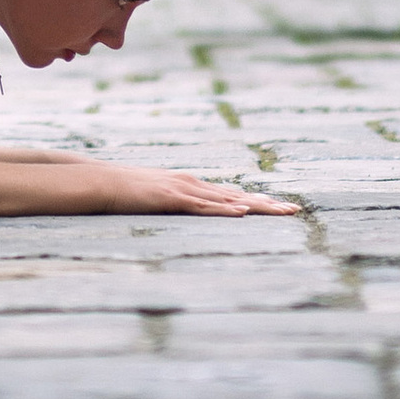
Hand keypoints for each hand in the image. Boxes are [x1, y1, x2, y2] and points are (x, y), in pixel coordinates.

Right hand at [114, 169, 300, 217]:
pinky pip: (202, 206)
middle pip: (239, 196)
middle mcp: (195, 184)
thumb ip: (179, 205)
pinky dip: (223, 208)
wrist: (104, 182)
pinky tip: (241, 211)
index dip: (261, 203)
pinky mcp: (172, 197)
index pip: (235, 196)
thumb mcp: (161, 199)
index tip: (284, 208)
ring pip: (227, 199)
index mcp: (195, 186)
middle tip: (295, 210)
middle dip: (268, 204)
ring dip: (255, 206)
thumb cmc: (131, 193)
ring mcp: (184, 189)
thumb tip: (192, 216)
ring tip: (279, 210)